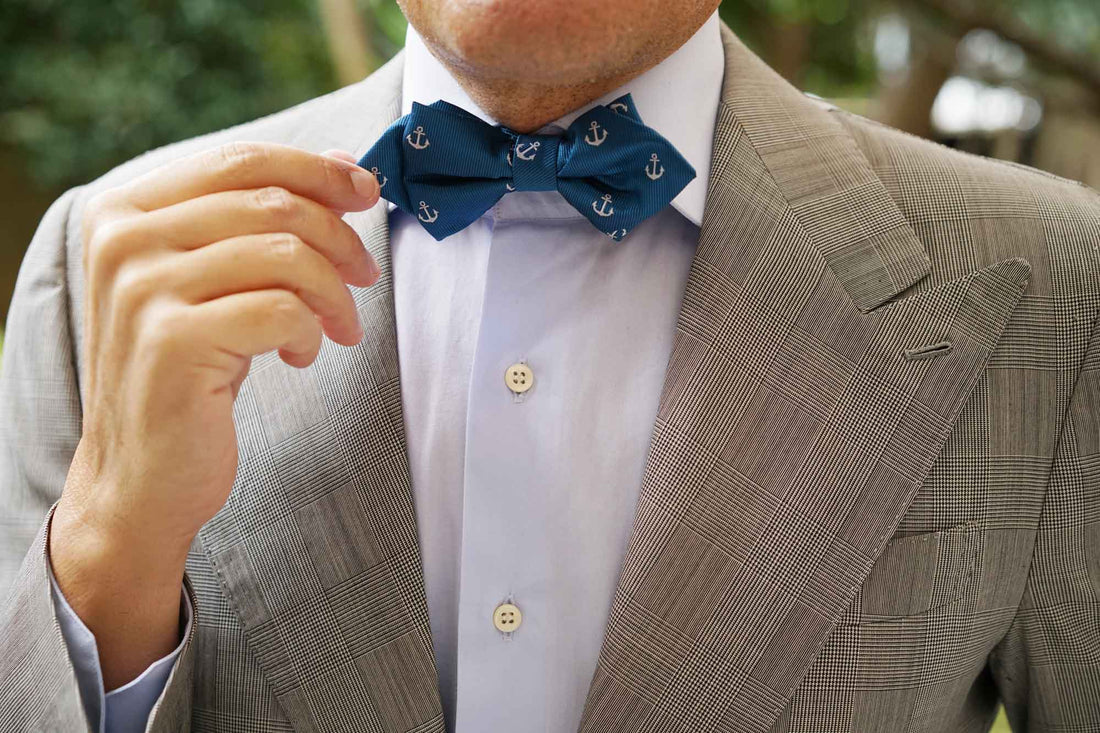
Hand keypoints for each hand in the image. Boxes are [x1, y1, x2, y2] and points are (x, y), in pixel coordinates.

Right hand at [48, 142, 380, 688]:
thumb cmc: (189, 373)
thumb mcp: (210, 283)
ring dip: (334, 293)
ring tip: (340, 328)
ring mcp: (143, 290)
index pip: (240, 161)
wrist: (143, 475)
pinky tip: (300, 357)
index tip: (365, 192)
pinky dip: (312, 333)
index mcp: (125, 210)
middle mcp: (125, 240)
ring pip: (286, 254)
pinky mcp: (173, 341)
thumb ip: (252, 223)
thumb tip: (340, 169)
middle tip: (366, 278)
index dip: (316, 170)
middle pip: (272, 203)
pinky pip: (283, 310)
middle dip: (340, 238)